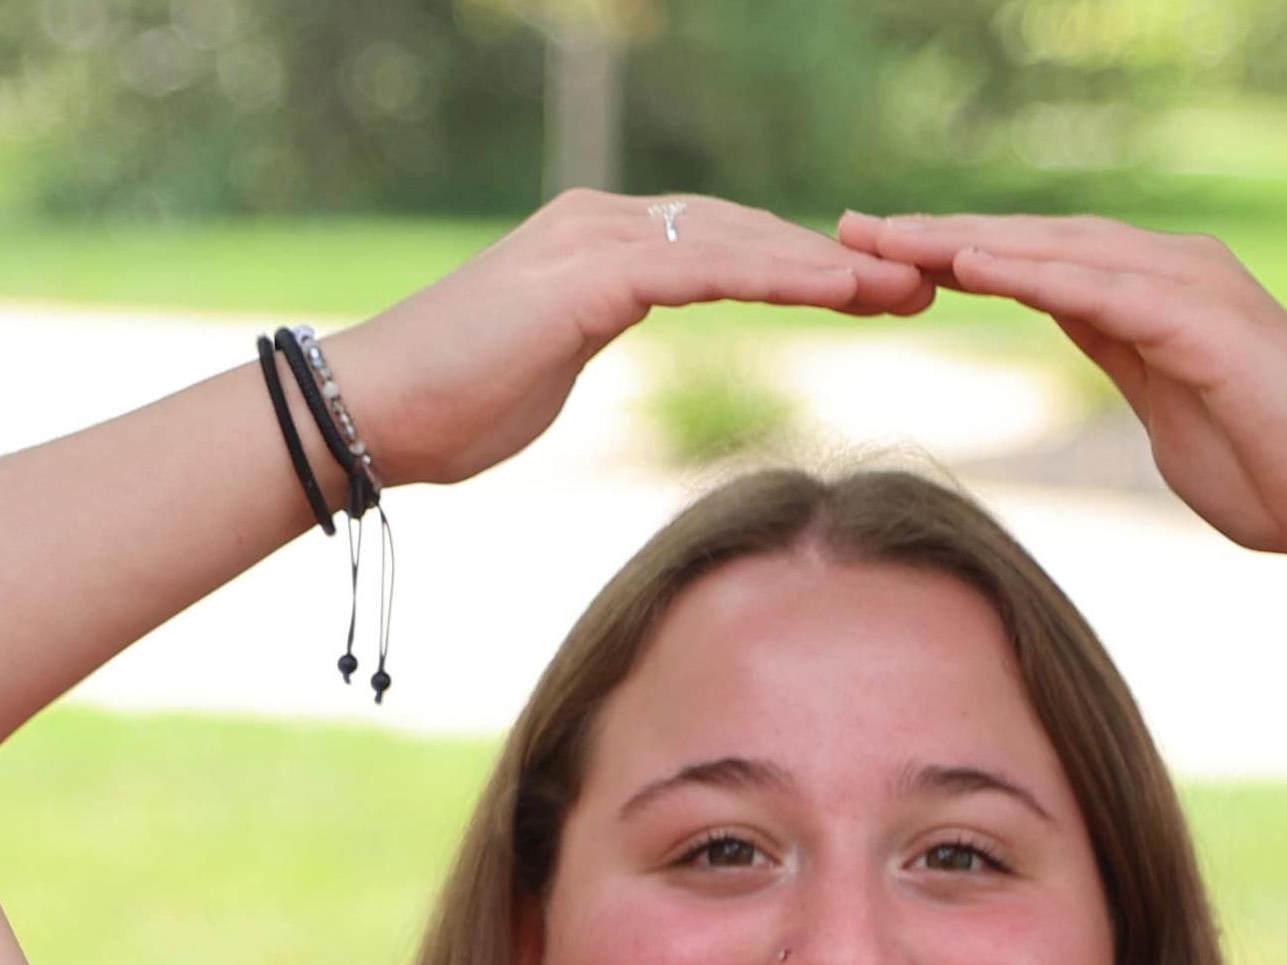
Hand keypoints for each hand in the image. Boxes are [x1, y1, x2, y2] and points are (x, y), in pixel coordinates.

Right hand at [319, 190, 936, 488]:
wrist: (364, 418)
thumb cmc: (438, 413)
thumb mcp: (536, 374)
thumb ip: (579, 347)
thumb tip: (595, 353)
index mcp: (592, 247)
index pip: (718, 245)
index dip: (798, 266)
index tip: (870, 294)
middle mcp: (598, 224)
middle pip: (742, 232)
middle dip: (834, 260)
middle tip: (922, 284)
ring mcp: (591, 241)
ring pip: (736, 241)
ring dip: (828, 267)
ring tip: (907, 289)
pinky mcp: (587, 277)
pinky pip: (704, 267)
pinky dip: (779, 276)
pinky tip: (841, 294)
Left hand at [832, 214, 1286, 567]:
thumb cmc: (1275, 471)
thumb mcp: (1166, 403)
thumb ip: (1120, 355)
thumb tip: (1075, 327)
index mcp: (1154, 296)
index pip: (1036, 262)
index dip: (953, 254)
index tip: (873, 256)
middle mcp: (1173, 273)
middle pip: (1034, 241)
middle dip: (938, 235)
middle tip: (847, 229)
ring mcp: (1196, 291)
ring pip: (1060, 252)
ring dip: (969, 243)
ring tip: (886, 240)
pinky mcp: (1212, 327)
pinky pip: (1106, 292)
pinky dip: (1037, 274)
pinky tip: (972, 268)